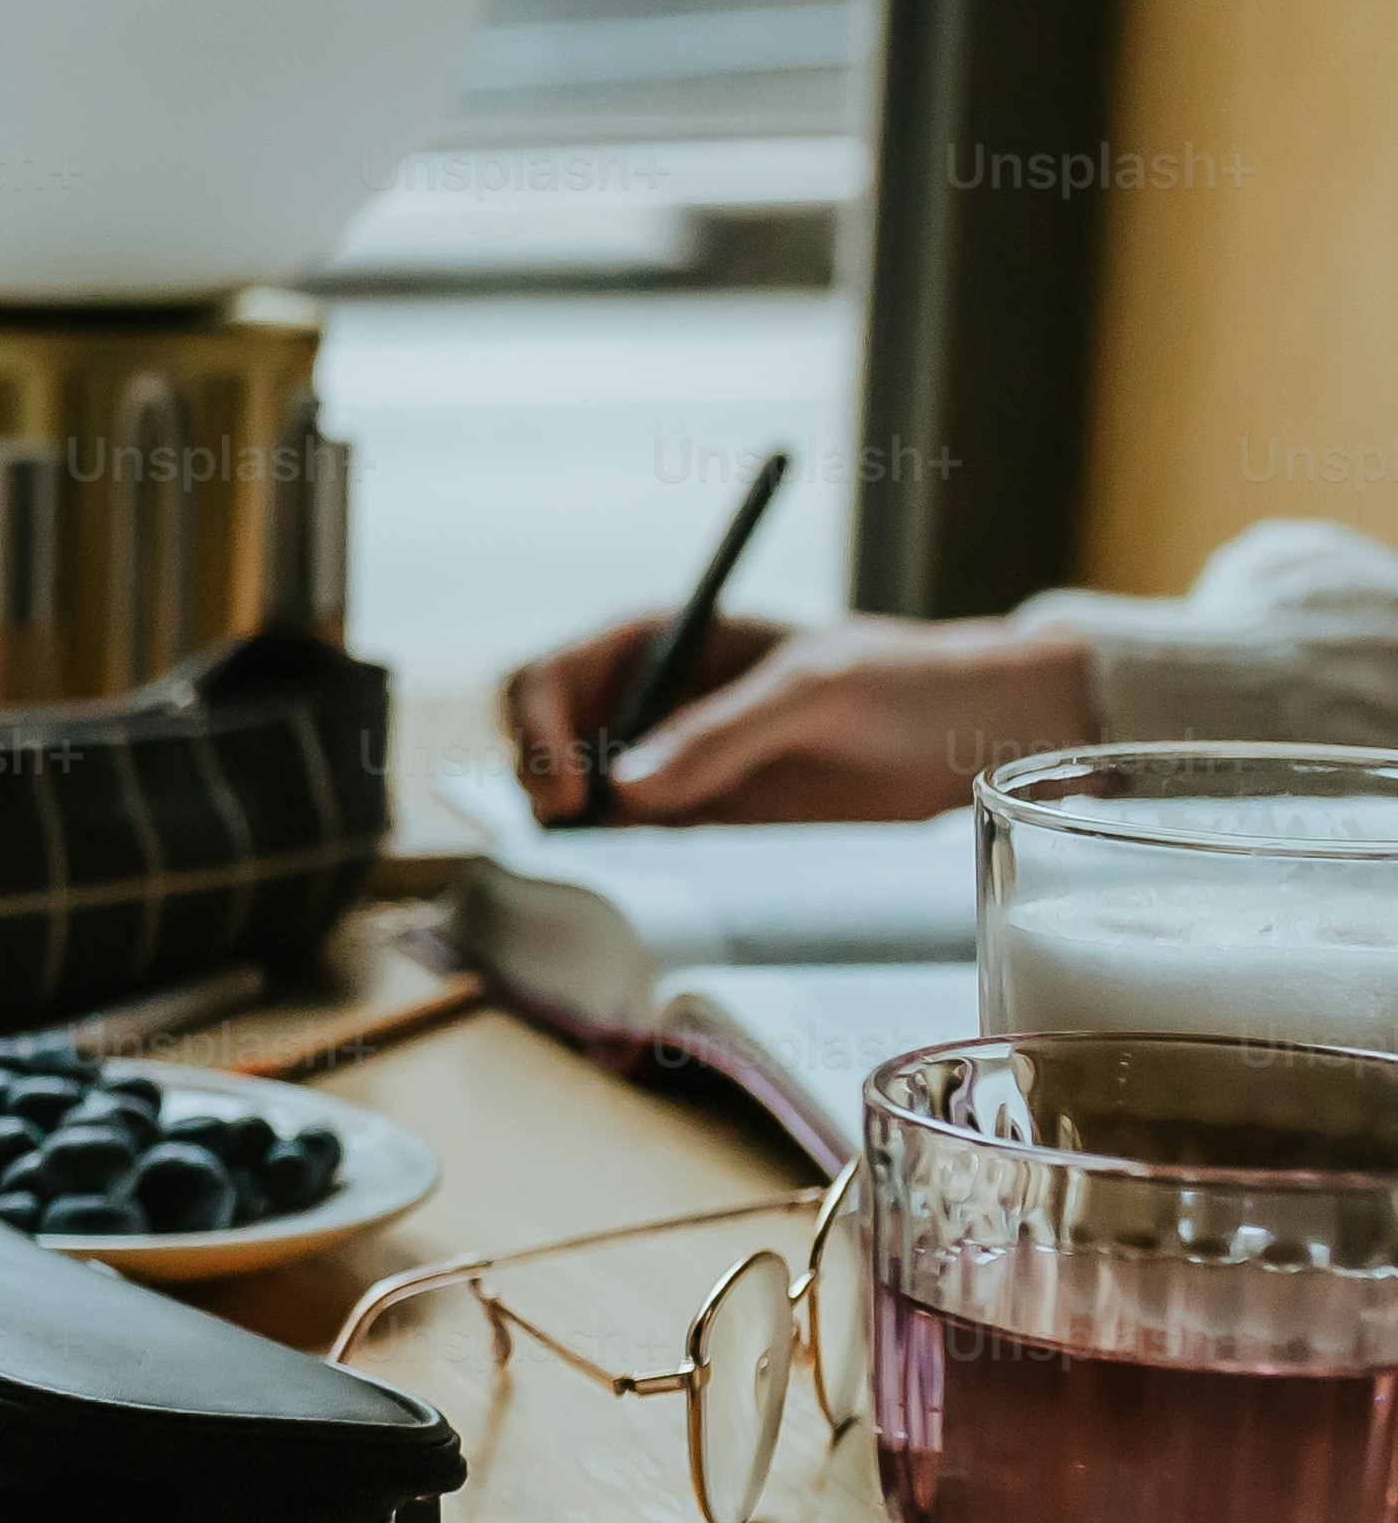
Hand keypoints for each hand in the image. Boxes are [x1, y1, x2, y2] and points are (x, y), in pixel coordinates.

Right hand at [503, 606, 1094, 825]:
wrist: (987, 734)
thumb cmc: (908, 681)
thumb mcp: (818, 690)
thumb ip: (722, 732)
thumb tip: (623, 788)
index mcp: (663, 642)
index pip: (551, 676)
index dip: (537, 729)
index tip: (573, 790)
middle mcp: (651, 703)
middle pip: (541, 740)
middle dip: (535, 784)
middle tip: (569, 835)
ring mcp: (671, 767)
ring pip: (574, 801)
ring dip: (568, 834)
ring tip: (601, 867)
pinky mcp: (701, 823)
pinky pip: (630, 846)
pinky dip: (613, 866)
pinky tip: (635, 881)